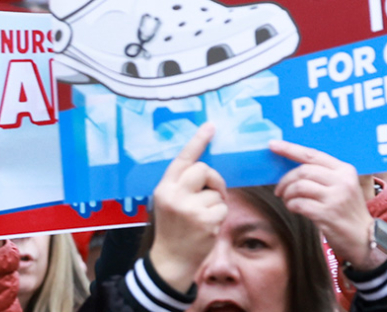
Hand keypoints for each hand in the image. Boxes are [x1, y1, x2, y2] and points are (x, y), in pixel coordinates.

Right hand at [148, 123, 226, 292]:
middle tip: (213, 193)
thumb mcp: (168, 202)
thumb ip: (181, 185)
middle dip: (214, 180)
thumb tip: (205, 169)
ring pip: (216, 192)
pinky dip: (220, 216)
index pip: (182, 159)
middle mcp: (175, 195)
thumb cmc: (172, 228)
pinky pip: (223, 208)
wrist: (170, 259)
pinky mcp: (205, 221)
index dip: (197, 141)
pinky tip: (208, 227)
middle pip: (204, 170)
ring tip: (204, 217)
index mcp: (164, 188)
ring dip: (216, 203)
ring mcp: (190, 208)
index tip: (210, 126)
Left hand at [271, 140, 379, 270]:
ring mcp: (336, 198)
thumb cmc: (346, 210)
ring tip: (288, 201)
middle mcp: (342, 181)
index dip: (290, 149)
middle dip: (285, 180)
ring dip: (287, 194)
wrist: (364, 238)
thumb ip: (322, 174)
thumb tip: (288, 165)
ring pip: (298, 186)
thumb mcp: (341, 186)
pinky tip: (294, 209)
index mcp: (345, 170)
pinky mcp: (328, 214)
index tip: (272, 145)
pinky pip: (298, 203)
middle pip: (302, 171)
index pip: (312, 155)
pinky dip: (291, 205)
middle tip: (280, 190)